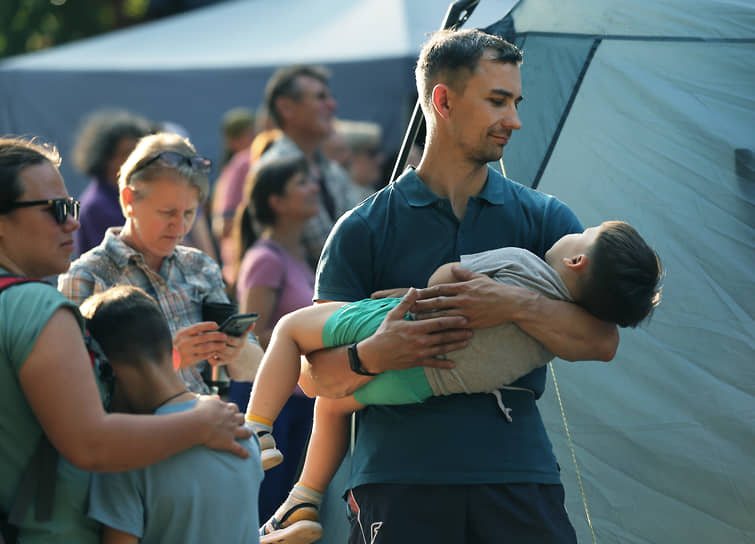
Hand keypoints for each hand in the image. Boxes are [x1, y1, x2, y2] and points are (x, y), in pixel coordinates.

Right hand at [173, 322, 228, 368]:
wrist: (168, 358)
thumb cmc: (177, 344)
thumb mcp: (180, 334)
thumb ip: (191, 329)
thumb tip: (206, 325)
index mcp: (183, 333)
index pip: (197, 327)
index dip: (208, 325)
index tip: (216, 325)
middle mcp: (185, 341)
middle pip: (204, 337)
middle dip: (216, 336)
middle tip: (224, 336)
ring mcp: (188, 351)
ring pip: (206, 347)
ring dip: (216, 346)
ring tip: (223, 345)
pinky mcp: (190, 359)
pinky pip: (203, 356)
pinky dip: (211, 353)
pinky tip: (216, 352)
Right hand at [194, 395, 251, 457]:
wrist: (200, 424)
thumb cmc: (200, 411)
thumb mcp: (206, 400)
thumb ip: (212, 398)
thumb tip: (217, 397)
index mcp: (226, 409)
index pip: (233, 408)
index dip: (233, 411)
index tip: (232, 413)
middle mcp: (232, 419)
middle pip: (241, 418)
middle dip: (241, 420)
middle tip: (239, 423)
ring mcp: (232, 431)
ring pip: (245, 432)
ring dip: (247, 434)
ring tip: (248, 435)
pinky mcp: (229, 442)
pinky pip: (239, 449)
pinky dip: (243, 453)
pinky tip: (247, 456)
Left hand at [207, 331, 246, 366]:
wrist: (242, 355)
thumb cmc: (240, 340)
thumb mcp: (244, 335)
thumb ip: (247, 328)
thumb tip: (253, 323)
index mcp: (240, 344)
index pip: (230, 340)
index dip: (223, 336)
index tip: (218, 332)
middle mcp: (235, 352)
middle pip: (223, 348)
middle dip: (215, 342)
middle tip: (208, 337)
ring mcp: (229, 359)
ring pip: (218, 354)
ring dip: (211, 348)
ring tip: (206, 342)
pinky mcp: (224, 363)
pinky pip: (215, 363)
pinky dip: (210, 358)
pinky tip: (208, 351)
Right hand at [357, 288, 472, 372]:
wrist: (375, 354)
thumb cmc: (384, 332)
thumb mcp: (393, 315)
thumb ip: (406, 302)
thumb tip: (415, 288)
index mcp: (415, 328)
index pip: (438, 323)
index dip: (453, 320)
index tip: (464, 318)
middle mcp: (420, 341)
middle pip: (444, 336)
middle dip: (458, 333)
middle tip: (471, 330)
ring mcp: (419, 352)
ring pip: (441, 349)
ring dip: (455, 346)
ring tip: (467, 342)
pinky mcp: (417, 362)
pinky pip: (433, 363)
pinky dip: (443, 364)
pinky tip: (453, 365)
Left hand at [412, 265, 528, 328]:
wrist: (511, 303)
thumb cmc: (495, 289)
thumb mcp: (479, 278)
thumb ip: (464, 274)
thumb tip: (454, 267)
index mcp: (463, 288)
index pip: (440, 289)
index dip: (425, 291)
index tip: (414, 293)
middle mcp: (462, 299)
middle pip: (438, 302)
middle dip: (422, 305)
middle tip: (409, 307)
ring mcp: (466, 312)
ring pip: (443, 316)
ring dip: (429, 318)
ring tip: (416, 320)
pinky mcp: (471, 323)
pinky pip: (454, 327)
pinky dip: (443, 329)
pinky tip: (434, 332)